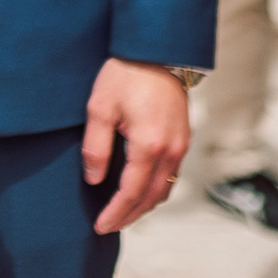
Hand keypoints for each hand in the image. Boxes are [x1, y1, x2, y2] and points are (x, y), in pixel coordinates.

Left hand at [83, 58, 192, 234]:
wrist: (157, 51)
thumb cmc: (124, 75)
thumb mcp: (99, 108)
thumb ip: (96, 147)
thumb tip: (94, 180)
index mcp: (149, 146)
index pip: (131, 193)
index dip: (114, 213)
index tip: (99, 226)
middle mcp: (171, 151)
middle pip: (151, 198)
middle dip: (129, 216)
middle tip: (108, 226)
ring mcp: (181, 146)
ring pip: (165, 189)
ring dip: (144, 206)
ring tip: (122, 213)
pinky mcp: (184, 138)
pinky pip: (172, 175)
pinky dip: (155, 189)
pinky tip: (139, 190)